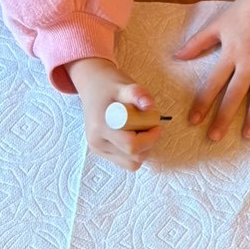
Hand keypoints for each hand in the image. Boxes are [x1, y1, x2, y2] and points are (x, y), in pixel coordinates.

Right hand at [67, 57, 162, 172]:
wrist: (92, 87)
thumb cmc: (109, 86)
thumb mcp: (125, 85)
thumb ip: (137, 93)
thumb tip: (149, 105)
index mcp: (100, 126)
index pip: (131, 144)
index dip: (150, 137)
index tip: (157, 125)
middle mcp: (97, 142)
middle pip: (134, 156)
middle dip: (149, 142)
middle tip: (149, 124)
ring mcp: (99, 150)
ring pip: (132, 163)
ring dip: (143, 149)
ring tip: (140, 129)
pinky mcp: (103, 153)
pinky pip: (126, 161)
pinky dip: (136, 152)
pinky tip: (134, 135)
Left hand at [176, 0, 249, 141]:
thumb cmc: (246, 10)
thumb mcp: (219, 23)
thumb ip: (198, 42)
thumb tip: (176, 56)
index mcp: (230, 53)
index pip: (213, 83)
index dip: (202, 103)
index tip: (193, 121)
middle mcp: (249, 61)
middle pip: (234, 94)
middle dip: (223, 117)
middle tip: (215, 137)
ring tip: (249, 135)